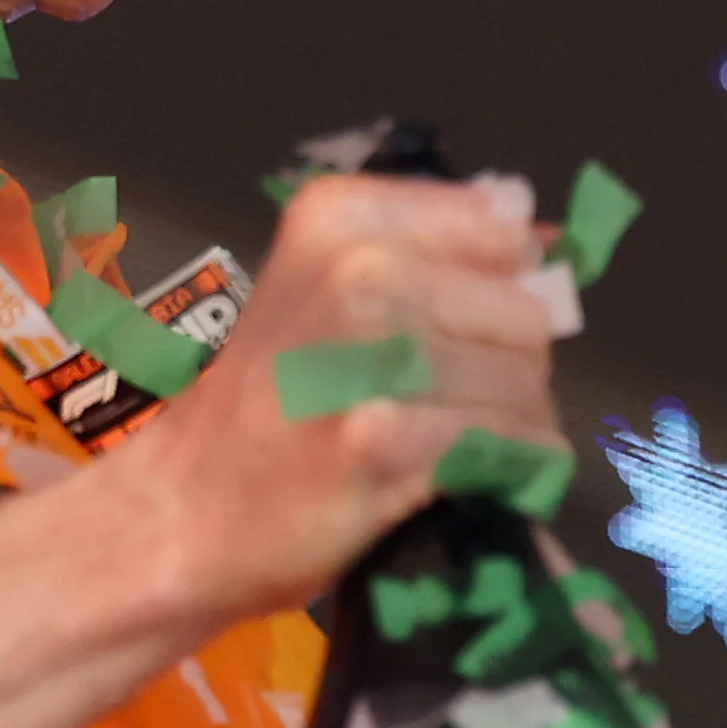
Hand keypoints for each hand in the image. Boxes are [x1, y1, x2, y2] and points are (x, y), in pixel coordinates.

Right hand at [116, 172, 567, 621]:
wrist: (180, 511)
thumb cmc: (267, 400)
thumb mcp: (325, 287)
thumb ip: (433, 253)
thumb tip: (546, 234)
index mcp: (341, 216)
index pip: (504, 225)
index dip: (503, 286)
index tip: (463, 329)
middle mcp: (358, 268)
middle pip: (524, 311)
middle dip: (511, 364)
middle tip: (449, 403)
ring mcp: (371, 353)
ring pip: (526, 382)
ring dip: (513, 424)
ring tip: (449, 444)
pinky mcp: (385, 438)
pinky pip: (512, 443)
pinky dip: (512, 469)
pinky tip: (466, 478)